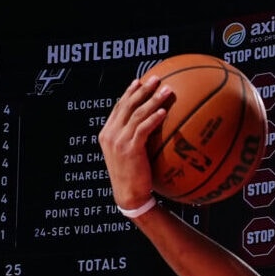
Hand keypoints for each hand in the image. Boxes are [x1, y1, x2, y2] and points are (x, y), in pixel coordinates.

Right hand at [98, 72, 172, 209]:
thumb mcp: (130, 157)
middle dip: (142, 90)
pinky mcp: (129, 149)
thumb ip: (135, 141)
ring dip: (153, 100)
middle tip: (156, 79)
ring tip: (166, 90)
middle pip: (126, 105)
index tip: (139, 82)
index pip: (118, 108)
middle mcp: (110, 134)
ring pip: (136, 114)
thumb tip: (152, 132)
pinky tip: (164, 112)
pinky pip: (142, 129)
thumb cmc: (134, 179)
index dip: (128, 93)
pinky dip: (153, 118)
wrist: (129, 196)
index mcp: (107, 134)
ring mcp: (118, 141)